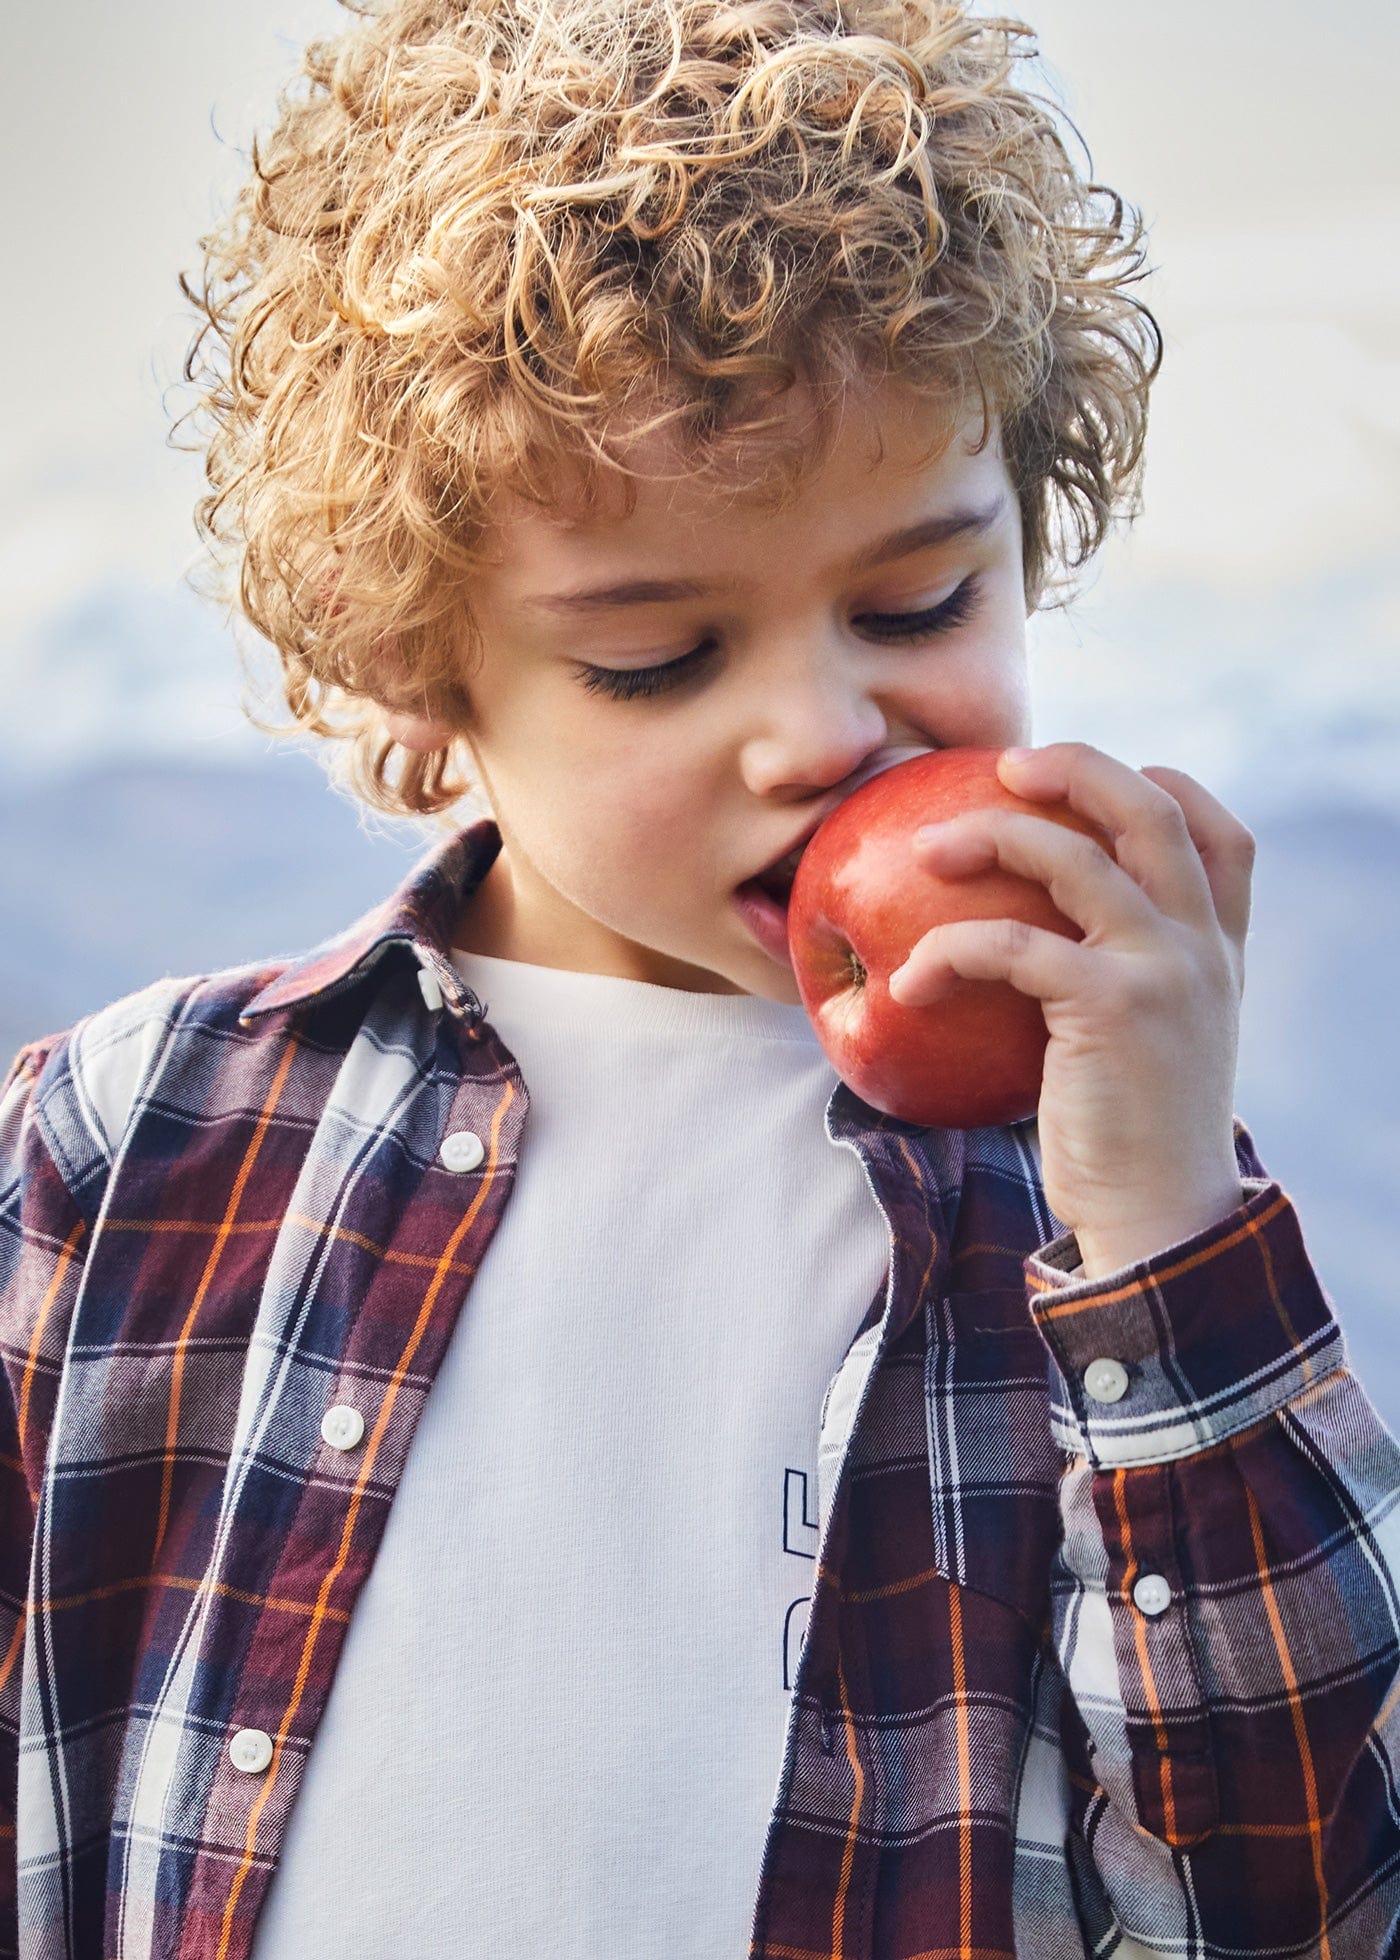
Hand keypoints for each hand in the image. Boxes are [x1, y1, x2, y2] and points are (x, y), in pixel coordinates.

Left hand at [888, 743, 1254, 1276]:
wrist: (1161, 1219)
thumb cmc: (1133, 1139)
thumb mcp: (1154, 1045)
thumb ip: (1127, 982)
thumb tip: (1037, 944)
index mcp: (1218, 950)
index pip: (1221, 834)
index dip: (1165, 784)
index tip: (1094, 777)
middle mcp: (1202, 946)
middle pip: (1150, 811)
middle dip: (1074, 768)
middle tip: (1001, 764)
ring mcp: (1164, 969)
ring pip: (1073, 857)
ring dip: (990, 835)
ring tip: (924, 850)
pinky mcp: (1113, 1006)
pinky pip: (1012, 944)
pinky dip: (949, 950)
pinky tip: (908, 981)